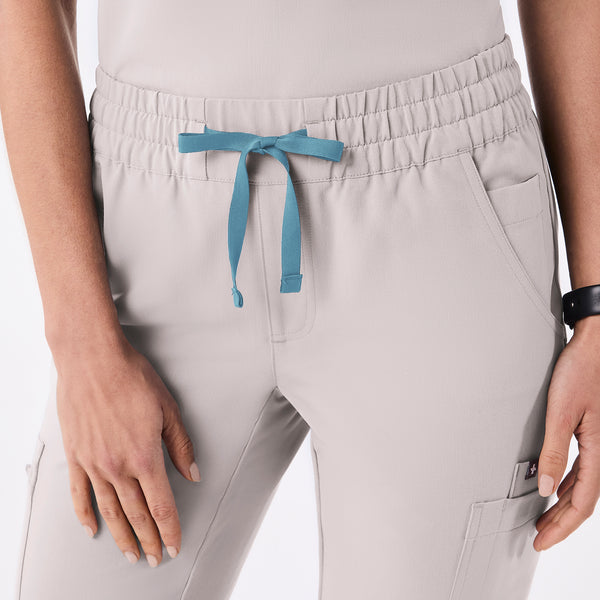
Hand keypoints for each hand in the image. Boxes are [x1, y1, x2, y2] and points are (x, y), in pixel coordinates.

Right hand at [54, 333, 199, 566]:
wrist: (93, 360)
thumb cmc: (133, 379)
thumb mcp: (168, 409)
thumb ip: (180, 445)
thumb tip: (193, 473)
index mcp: (144, 456)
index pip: (161, 504)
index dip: (169, 529)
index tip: (174, 546)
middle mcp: (117, 466)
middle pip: (136, 513)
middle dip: (148, 539)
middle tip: (153, 558)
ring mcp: (93, 463)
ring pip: (110, 510)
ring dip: (121, 535)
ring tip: (129, 554)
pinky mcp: (75, 455)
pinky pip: (79, 493)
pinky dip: (85, 514)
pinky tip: (92, 530)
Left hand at [534, 318, 599, 550]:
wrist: (592, 346)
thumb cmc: (579, 372)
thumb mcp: (560, 413)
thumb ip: (553, 451)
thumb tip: (543, 487)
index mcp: (599, 451)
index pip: (581, 502)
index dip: (562, 525)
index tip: (542, 540)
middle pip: (583, 499)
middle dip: (561, 522)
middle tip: (540, 537)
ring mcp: (598, 443)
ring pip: (582, 485)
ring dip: (562, 505)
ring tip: (544, 518)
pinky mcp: (590, 432)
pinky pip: (581, 469)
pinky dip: (566, 484)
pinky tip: (554, 486)